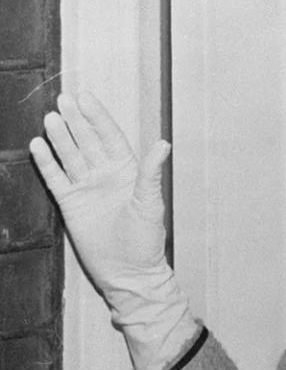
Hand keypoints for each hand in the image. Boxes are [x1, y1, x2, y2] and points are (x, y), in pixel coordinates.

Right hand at [30, 91, 199, 369]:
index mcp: (128, 169)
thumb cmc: (146, 238)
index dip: (98, 117)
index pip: (109, 136)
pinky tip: (37, 145)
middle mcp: (105, 174)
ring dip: (60, 138)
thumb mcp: (151, 202)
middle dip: (76, 121)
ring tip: (50, 118)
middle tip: (63, 98)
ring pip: (70, 156)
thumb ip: (151, 172)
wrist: (128, 272)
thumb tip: (164, 143)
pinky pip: (56, 179)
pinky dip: (47, 163)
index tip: (86, 97)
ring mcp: (87, 188)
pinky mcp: (71, 204)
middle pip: (87, 141)